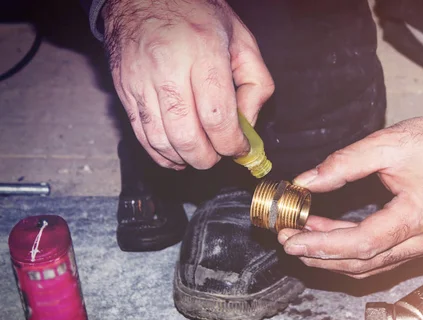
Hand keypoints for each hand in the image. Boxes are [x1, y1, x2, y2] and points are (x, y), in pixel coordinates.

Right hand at [102, 0, 273, 168]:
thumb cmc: (194, 12)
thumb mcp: (241, 38)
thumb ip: (255, 83)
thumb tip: (248, 124)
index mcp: (203, 52)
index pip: (217, 117)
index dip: (232, 144)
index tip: (240, 148)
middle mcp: (169, 68)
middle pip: (188, 136)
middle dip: (209, 158)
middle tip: (220, 155)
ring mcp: (141, 81)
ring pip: (162, 141)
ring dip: (185, 159)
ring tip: (201, 156)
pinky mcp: (125, 90)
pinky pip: (141, 135)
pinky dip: (160, 153)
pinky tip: (177, 155)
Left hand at [278, 116, 422, 277]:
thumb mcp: (387, 144)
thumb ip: (343, 163)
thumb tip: (305, 181)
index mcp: (418, 215)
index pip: (363, 243)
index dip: (323, 245)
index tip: (292, 239)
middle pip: (364, 262)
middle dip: (321, 255)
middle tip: (288, 240)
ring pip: (370, 264)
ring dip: (333, 256)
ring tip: (301, 238)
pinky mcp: (420, 243)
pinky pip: (380, 256)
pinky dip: (351, 251)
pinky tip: (327, 235)